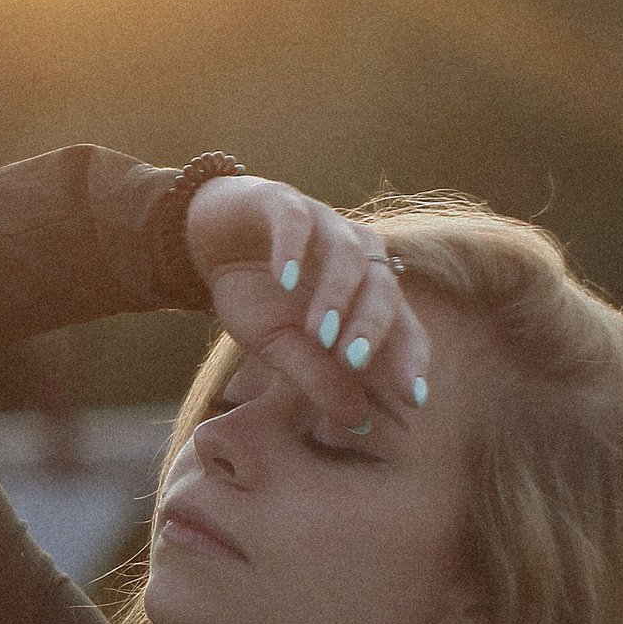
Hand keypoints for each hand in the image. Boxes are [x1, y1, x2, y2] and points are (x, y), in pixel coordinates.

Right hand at [181, 175, 430, 430]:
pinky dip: (292, 250)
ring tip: (317, 332)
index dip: (411, 360)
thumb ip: (317, 378)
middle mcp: (357, 255)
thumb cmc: (255, 294)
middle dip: (372, 328)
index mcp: (366, 294)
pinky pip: (296, 222)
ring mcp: (324, 224)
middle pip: (382, 289)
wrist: (210, 240)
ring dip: (336, 295)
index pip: (403, 327)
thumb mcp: (278, 345)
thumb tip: (359, 422)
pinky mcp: (282, 201)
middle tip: (354, 363)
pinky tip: (282, 278)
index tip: (412, 400)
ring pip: (347, 255)